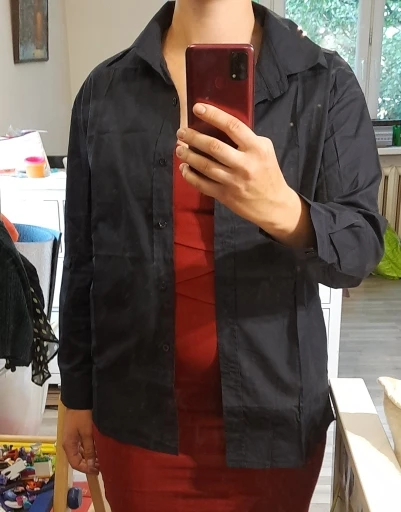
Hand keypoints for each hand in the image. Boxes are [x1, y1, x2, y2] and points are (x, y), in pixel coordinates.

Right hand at [62, 409, 98, 474]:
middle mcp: (69, 443)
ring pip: (80, 453)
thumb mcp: (87, 433)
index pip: (75, 464)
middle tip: (101, 465)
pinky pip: (82, 446)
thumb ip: (89, 449)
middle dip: (89, 464)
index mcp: (68, 445)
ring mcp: (72, 438)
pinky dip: (89, 449)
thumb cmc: (82, 416)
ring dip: (89, 457)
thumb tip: (90, 464)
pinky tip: (97, 450)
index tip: (97, 471)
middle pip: (77, 459)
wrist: (79, 400)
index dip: (86, 469)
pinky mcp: (76, 433)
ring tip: (101, 458)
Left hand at [176, 104, 314, 247]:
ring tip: (179, 148)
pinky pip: (202, 184)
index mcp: (256, 149)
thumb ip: (247, 139)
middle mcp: (244, 164)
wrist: (274, 206)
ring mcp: (233, 181)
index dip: (213, 115)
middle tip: (181, 132)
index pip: (232, 126)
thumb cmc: (269, 174)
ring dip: (188, 155)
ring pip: (204, 165)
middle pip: (213, 146)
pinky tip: (184, 168)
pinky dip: (190, 175)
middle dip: (193, 137)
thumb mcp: (265, 151)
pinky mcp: (225, 195)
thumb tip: (223, 128)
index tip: (198, 108)